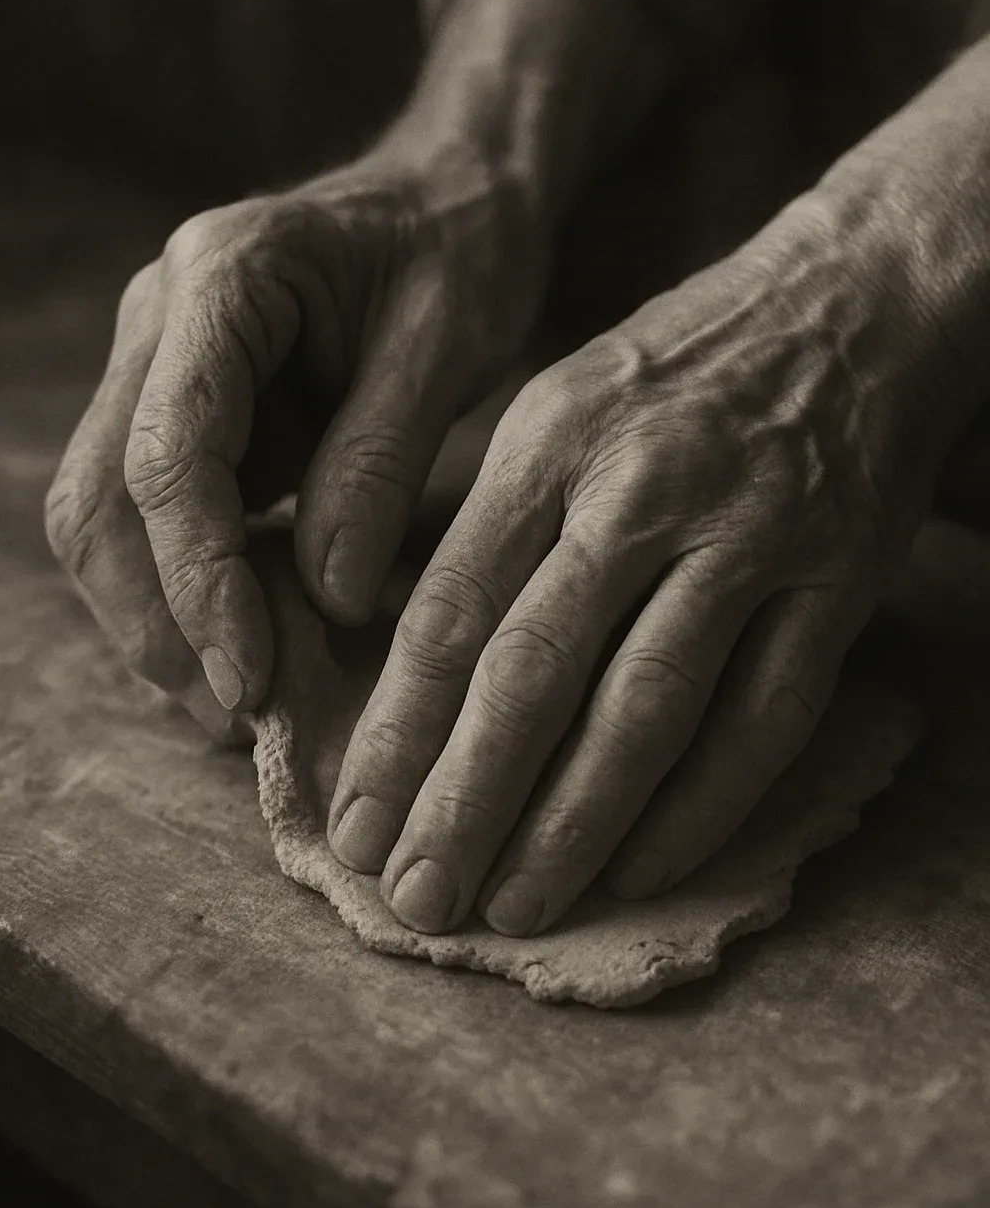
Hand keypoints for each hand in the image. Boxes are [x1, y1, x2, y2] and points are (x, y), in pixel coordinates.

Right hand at [44, 143, 544, 737]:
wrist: (450, 193)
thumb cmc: (460, 249)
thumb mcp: (448, 341)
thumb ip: (382, 462)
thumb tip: (327, 599)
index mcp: (221, 280)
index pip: (169, 455)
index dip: (199, 581)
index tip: (250, 677)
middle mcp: (159, 322)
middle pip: (99, 500)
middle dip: (158, 621)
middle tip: (241, 714)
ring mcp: (158, 367)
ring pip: (105, 520)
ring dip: (161, 619)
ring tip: (246, 702)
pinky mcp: (183, 412)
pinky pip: (153, 519)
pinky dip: (191, 591)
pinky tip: (253, 646)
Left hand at [327, 194, 957, 933]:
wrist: (855, 300)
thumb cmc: (681, 365)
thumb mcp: (559, 400)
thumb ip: (492, 520)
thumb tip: (415, 663)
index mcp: (550, 441)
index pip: (450, 612)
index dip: (395, 733)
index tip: (352, 824)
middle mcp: (640, 491)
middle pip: (532, 673)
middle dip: (463, 801)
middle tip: (412, 898)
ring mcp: (746, 538)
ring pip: (643, 710)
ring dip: (570, 825)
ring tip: (513, 906)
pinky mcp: (836, 581)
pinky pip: (760, 720)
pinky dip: (698, 808)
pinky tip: (639, 869)